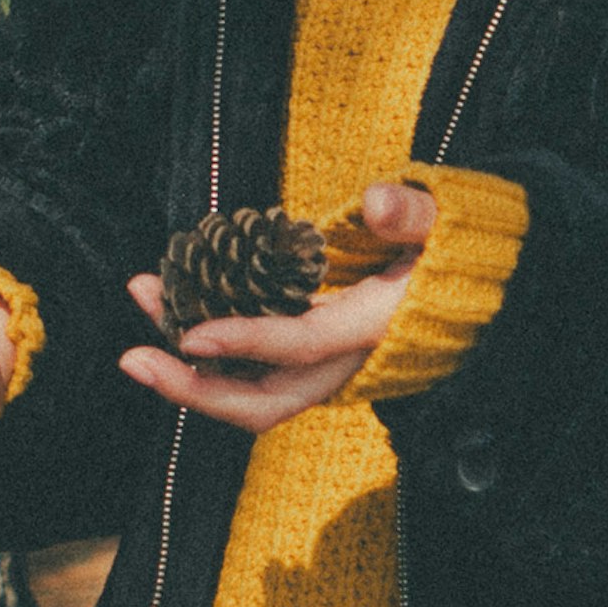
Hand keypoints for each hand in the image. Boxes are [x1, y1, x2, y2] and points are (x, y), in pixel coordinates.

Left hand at [115, 176, 433, 439]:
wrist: (476, 289)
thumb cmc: (455, 251)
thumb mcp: (445, 225)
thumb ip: (414, 214)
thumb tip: (378, 202)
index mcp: (375, 331)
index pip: (303, 346)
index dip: (246, 343)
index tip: (191, 336)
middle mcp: (346, 364)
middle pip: (263, 403)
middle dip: (193, 391)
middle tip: (131, 358)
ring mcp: (325, 369)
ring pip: (249, 389)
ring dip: (188, 365)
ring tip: (143, 300)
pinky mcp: (309, 360)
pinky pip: (251, 369)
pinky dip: (207, 347)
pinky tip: (173, 300)